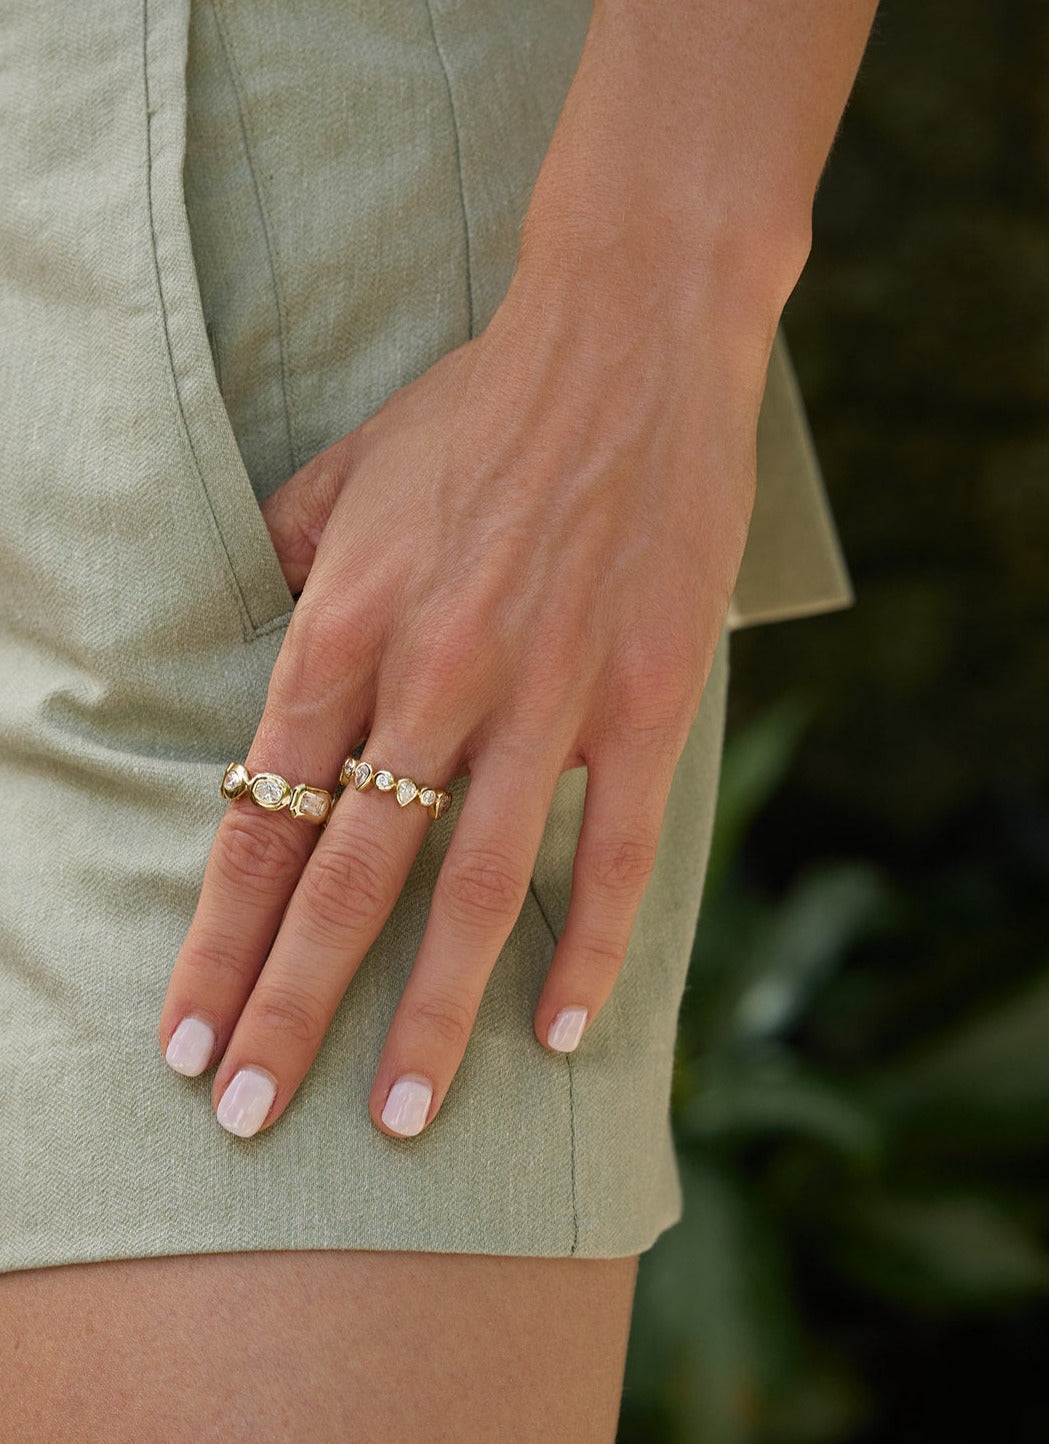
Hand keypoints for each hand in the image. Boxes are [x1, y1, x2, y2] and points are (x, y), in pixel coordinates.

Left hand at [156, 277, 768, 1139]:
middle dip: (287, 1009)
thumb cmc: (477, 411)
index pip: (261, 817)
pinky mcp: (645, 698)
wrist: (627, 340)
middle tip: (245, 1119)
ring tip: (395, 1116)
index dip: (216, 939)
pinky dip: (589, 948)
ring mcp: (545, 695)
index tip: (184, 1035)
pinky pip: (617, 851)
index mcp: (343, 625)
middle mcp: (432, 675)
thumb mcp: (344, 477)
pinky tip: (559, 1032)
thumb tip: (257, 644)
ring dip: (429, 1016)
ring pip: (473, 887)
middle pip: (346, 879)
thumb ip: (290, 573)